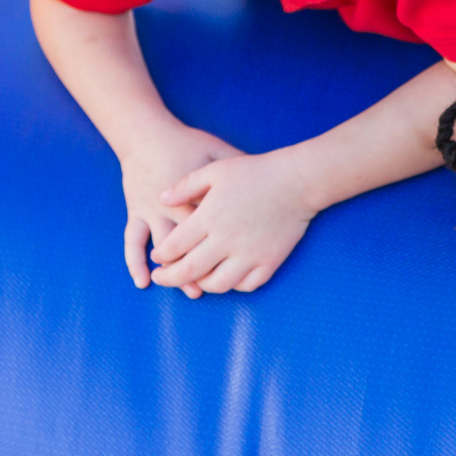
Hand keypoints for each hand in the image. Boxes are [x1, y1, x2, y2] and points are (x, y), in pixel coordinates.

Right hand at [118, 122, 240, 297]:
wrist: (147, 134)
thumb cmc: (188, 142)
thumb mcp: (218, 152)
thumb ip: (239, 167)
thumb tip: (267, 179)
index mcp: (197, 194)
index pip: (213, 226)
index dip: (227, 245)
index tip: (241, 262)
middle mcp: (172, 206)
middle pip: (188, 243)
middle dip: (201, 266)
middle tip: (217, 287)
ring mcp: (151, 210)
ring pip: (162, 246)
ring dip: (175, 270)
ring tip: (189, 290)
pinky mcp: (135, 211)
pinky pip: (133, 241)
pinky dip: (134, 262)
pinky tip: (142, 282)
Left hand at [147, 150, 315, 294]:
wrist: (298, 181)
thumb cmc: (255, 172)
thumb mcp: (215, 170)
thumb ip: (185, 186)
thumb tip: (162, 199)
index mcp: (209, 217)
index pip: (174, 246)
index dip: (161, 255)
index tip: (157, 255)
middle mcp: (226, 240)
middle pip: (189, 270)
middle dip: (170, 278)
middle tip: (162, 278)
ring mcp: (249, 254)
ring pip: (217, 285)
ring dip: (200, 284)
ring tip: (194, 279)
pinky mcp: (269, 261)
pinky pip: (246, 285)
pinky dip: (233, 285)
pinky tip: (226, 276)